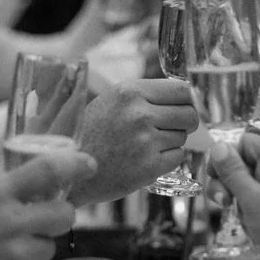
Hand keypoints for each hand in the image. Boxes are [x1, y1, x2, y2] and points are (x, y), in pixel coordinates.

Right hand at [0, 147, 94, 259]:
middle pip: (64, 214)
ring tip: (1, 256)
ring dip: (33, 251)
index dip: (75, 164)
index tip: (88, 164)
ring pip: (47, 249)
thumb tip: (9, 180)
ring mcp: (14, 257)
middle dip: (58, 217)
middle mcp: (9, 222)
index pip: (47, 169)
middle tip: (43, 222)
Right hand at [74, 77, 196, 199]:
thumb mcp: (110, 101)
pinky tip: (147, 159)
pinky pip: (178, 157)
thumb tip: (185, 94)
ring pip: (183, 137)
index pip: (182, 89)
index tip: (184, 106)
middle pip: (189, 114)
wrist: (69, 171)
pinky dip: (168, 159)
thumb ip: (143, 95)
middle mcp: (139, 114)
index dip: (187, 99)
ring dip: (172, 141)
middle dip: (184, 122)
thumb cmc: (89, 133)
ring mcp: (145, 142)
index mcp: (129, 92)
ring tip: (147, 145)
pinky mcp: (149, 167)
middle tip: (169, 128)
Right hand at [209, 132, 259, 259]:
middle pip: (242, 163)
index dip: (228, 154)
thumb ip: (233, 171)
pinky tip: (247, 227)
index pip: (247, 142)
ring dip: (233, 198)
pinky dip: (243, 212)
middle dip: (225, 179)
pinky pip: (250, 202)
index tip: (215, 174)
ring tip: (232, 213)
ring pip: (243, 184)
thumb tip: (218, 146)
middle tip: (222, 200)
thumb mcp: (252, 197)